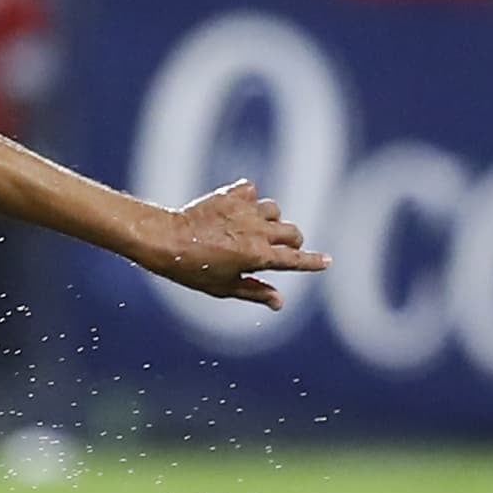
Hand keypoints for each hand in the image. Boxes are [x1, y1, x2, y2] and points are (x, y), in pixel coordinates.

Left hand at [142, 180, 330, 309]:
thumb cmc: (192, 270)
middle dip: (292, 242)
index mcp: (259, 256)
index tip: (327, 261)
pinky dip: (249, 198)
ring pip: (274, 210)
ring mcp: (245, 210)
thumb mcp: (224, 287)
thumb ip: (255, 292)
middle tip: (281, 248)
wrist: (165, 240)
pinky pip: (251, 190)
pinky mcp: (230, 195)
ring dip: (271, 220)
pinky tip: (238, 208)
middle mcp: (257, 230)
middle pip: (292, 232)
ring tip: (255, 229)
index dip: (312, 262)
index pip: (294, 259)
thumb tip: (280, 302)